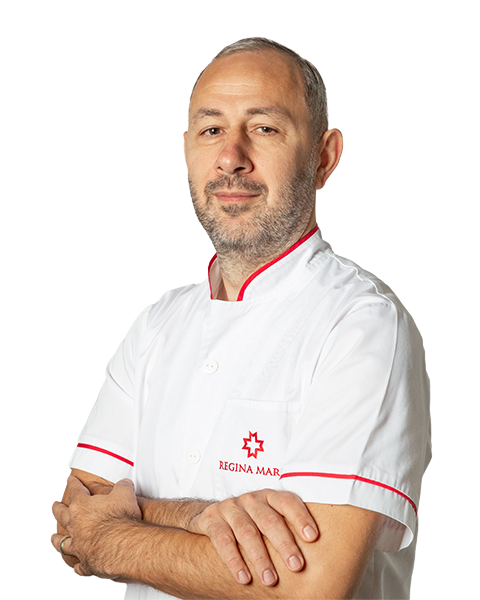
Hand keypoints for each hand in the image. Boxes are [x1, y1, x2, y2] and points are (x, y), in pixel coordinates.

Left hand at [51, 476, 141, 578]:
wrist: (121, 545)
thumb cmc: (121, 518)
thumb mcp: (125, 493)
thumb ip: (122, 486)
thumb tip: (124, 483)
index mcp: (82, 506)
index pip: (75, 490)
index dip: (73, 483)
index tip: (70, 480)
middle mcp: (75, 525)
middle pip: (62, 515)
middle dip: (58, 509)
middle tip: (55, 505)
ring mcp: (78, 545)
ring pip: (62, 542)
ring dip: (57, 540)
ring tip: (53, 538)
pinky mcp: (86, 562)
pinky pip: (78, 565)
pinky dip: (77, 565)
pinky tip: (76, 565)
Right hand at [187, 488, 318, 586]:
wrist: (212, 516)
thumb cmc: (252, 523)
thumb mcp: (270, 521)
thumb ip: (288, 530)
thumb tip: (323, 558)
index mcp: (269, 497)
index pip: (288, 502)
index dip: (301, 517)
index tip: (313, 537)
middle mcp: (251, 499)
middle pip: (269, 519)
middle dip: (284, 544)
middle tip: (297, 565)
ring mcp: (231, 508)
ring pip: (247, 532)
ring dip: (260, 558)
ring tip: (270, 580)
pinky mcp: (212, 519)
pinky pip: (222, 540)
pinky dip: (234, 560)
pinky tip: (244, 577)